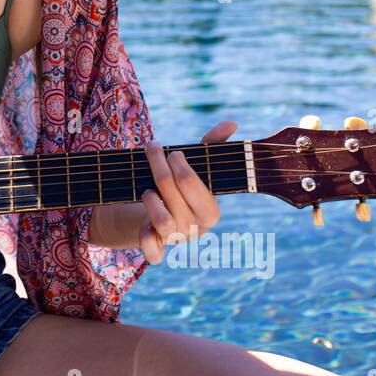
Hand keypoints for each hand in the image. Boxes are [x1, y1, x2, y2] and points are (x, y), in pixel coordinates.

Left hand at [87, 120, 236, 259]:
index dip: (179, 165)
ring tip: (147, 190)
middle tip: (152, 147)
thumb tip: (232, 123)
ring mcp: (176, 241)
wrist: (160, 220)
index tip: (172, 152)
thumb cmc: (181, 190)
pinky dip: (147, 240)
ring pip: (162, 220)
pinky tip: (144, 225)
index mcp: (210, 211)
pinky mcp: (157, 251)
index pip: (191, 183)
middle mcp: (196, 228)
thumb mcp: (196, 169)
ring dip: (150, 199)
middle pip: (169, 191)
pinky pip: (153, 252)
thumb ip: (212, 146)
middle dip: (157, 165)